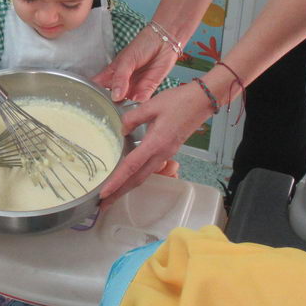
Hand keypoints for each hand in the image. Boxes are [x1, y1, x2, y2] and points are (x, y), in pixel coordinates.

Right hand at [93, 26, 177, 102]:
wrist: (163, 42)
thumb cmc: (142, 45)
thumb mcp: (126, 60)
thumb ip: (120, 79)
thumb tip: (115, 96)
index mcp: (111, 74)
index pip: (97, 87)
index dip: (93, 96)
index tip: (91, 104)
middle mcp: (121, 83)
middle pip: (111, 99)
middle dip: (110, 106)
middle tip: (109, 111)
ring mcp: (133, 88)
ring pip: (125, 104)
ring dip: (125, 107)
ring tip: (123, 108)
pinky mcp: (147, 91)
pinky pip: (141, 102)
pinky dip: (139, 104)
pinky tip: (136, 101)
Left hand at [99, 83, 209, 203]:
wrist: (202, 101)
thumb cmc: (179, 102)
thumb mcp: (152, 105)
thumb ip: (133, 117)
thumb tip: (121, 129)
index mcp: (155, 143)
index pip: (131, 167)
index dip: (116, 181)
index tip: (104, 193)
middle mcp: (161, 153)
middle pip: (137, 179)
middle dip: (119, 193)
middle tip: (103, 204)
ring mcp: (166, 154)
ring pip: (144, 176)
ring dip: (127, 187)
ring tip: (112, 194)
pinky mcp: (168, 151)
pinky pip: (149, 169)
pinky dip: (136, 176)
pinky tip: (128, 176)